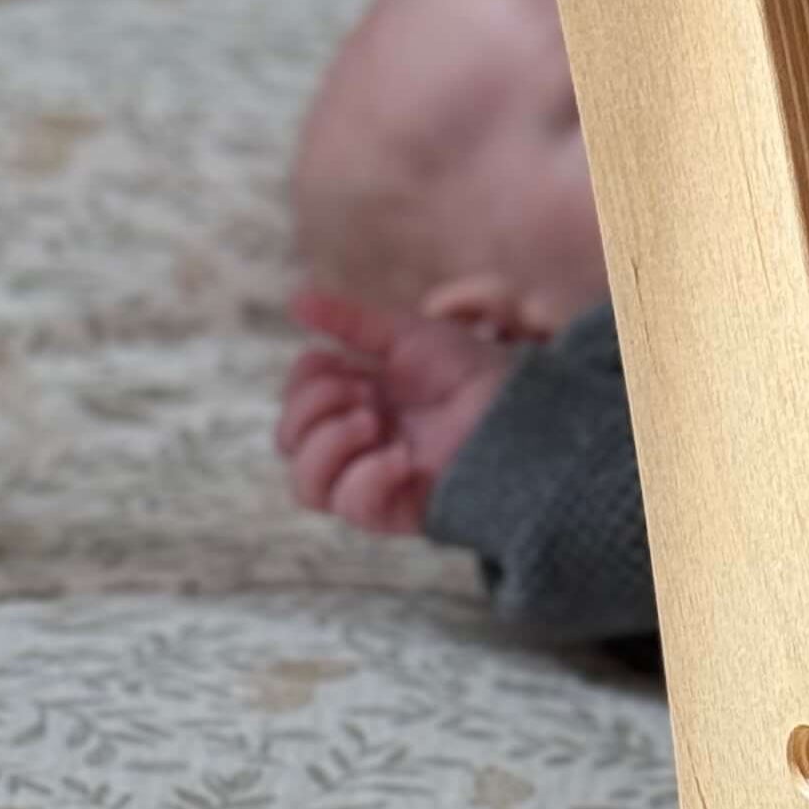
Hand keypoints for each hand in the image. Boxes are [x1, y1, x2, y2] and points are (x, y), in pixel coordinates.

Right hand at [277, 288, 517, 535]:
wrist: (519, 403)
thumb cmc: (469, 369)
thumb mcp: (406, 335)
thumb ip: (351, 322)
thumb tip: (295, 300)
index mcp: (354, 402)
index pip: (294, 403)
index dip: (305, 383)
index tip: (346, 365)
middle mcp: (356, 444)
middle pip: (289, 443)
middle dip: (313, 409)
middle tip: (366, 395)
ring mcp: (371, 478)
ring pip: (306, 486)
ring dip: (329, 445)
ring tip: (374, 421)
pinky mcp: (395, 508)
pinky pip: (353, 506)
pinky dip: (367, 477)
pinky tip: (402, 457)